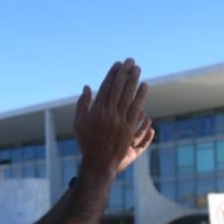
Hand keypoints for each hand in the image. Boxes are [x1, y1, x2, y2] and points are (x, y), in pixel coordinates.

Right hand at [73, 58, 152, 177]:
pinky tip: (144, 86)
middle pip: (118, 89)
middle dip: (124, 73)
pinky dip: (140, 97)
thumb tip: (87, 87)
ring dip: (133, 81)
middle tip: (130, 61)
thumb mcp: (79, 123)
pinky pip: (136, 109)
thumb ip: (82, 104)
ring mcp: (119, 121)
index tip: (118, 64)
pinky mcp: (129, 129)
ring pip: (128, 97)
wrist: (98, 162)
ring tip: (138, 69)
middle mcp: (108, 114)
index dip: (113, 74)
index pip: (106, 87)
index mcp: (96, 110)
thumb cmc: (87, 143)